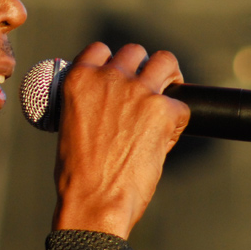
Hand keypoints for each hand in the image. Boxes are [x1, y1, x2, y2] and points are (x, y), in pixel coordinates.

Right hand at [52, 42, 188, 238]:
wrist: (95, 200)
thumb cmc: (78, 175)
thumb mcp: (68, 127)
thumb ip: (86, 104)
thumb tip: (105, 106)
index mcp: (79, 80)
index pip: (99, 50)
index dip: (111, 62)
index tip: (118, 75)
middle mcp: (108, 77)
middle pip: (134, 52)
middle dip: (142, 67)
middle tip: (148, 87)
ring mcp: (138, 91)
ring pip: (165, 61)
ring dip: (168, 76)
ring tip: (170, 92)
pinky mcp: (163, 110)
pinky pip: (182, 105)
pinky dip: (177, 120)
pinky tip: (167, 137)